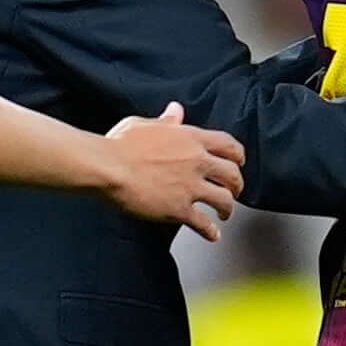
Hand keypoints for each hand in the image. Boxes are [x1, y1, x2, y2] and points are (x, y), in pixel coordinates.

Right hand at [103, 103, 245, 238]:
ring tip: (225, 214)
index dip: (237, 156)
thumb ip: (166, 120)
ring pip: (224, 200)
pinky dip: (211, 231)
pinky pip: (203, 223)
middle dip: (237, 185)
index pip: (228, 145)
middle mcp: (197, 162)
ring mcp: (190, 186)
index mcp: (191, 138)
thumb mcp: (144, 124)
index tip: (238, 162)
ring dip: (228, 209)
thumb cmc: (120, 144)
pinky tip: (213, 235)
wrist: (108, 167)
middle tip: (234, 191)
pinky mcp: (179, 209)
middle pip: (232, 175)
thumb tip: (175, 110)